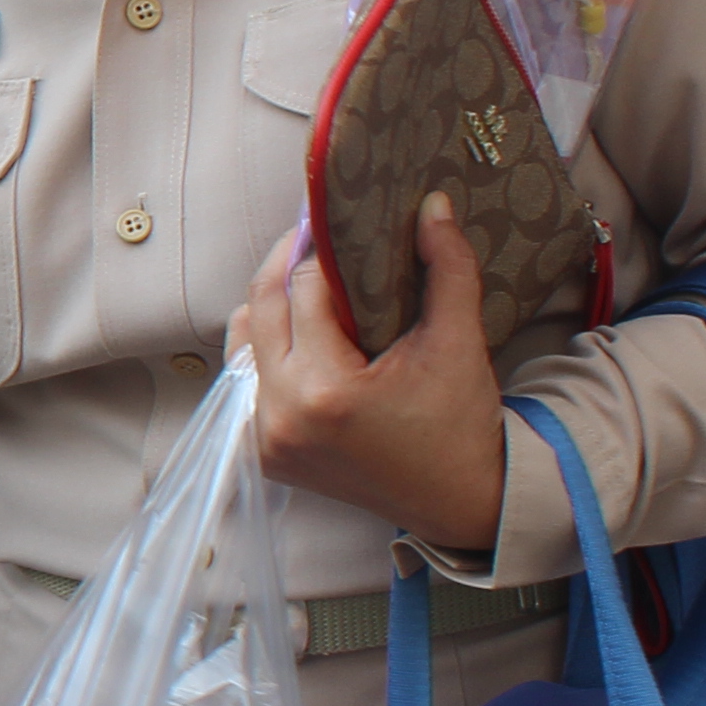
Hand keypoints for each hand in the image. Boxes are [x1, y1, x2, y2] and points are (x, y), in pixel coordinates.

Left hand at [236, 196, 507, 550]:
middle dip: (290, 268)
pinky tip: (301, 332)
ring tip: (312, 286)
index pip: (305, 289)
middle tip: (318, 239)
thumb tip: (433, 204)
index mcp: (325, 391)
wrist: (460, 501)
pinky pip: (248, 380)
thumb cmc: (460, 424)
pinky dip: (268, 349)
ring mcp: (266, 439)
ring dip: (272, 307)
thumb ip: (447, 267)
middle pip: (263, 308)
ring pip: (244, 341)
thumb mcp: (459, 341)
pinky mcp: (264, 452)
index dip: (322, 250)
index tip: (337, 225)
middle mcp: (282, 416)